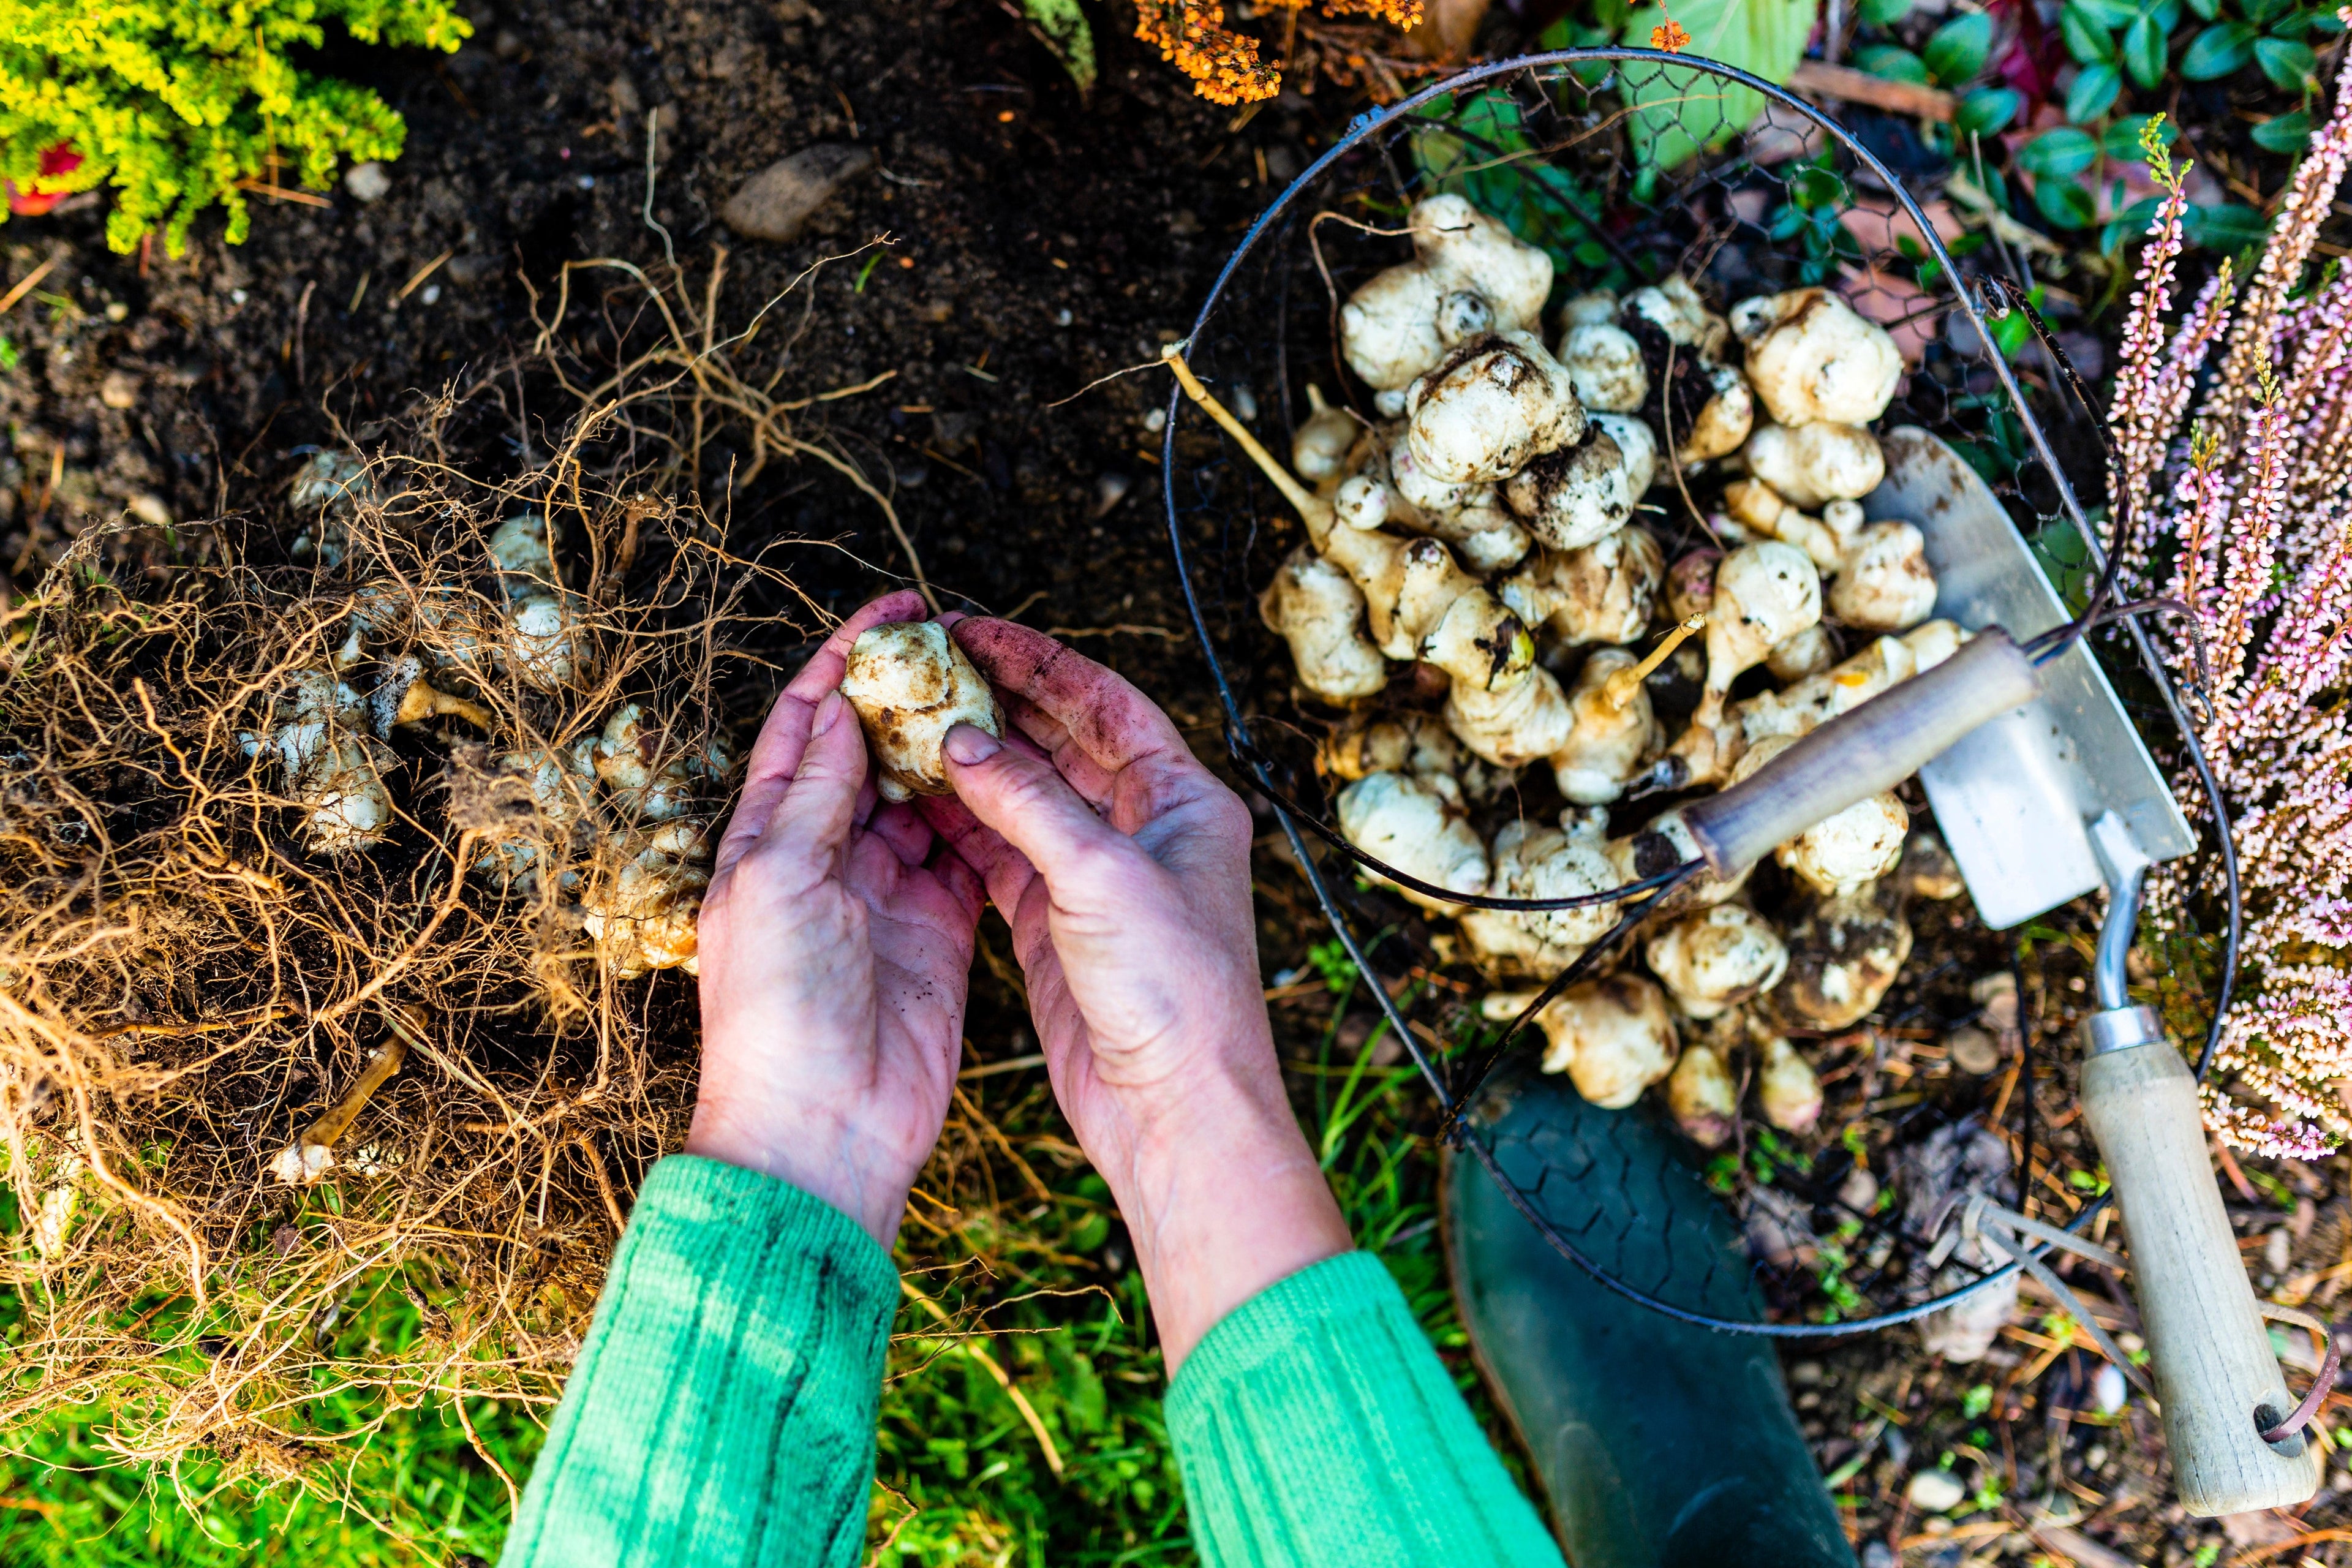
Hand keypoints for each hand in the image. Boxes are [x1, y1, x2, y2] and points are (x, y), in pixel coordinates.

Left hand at [689, 590, 984, 1245]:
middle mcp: (824, 859)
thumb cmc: (775, 1013)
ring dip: (954, 750)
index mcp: (767, 839)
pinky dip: (988, 816)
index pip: (807, 727)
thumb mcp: (777, 881)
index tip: (894, 613)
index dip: (844, 662)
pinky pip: (966, 856)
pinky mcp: (937, 931)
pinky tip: (1013, 778)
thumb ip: (813, 795)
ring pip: (924, 798)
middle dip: (909, 695)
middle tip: (963, 647)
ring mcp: (884, 894)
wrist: (821, 1128)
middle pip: (870, 753)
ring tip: (997, 699)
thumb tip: (839, 713)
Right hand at [921, 620, 1348, 1369]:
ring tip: (907, 723)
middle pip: (1063, 742)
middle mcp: (1147, 830)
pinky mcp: (1060, 925)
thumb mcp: (1099, 878)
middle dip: (998, 703)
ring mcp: (1100, 878)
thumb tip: (964, 743)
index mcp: (1184, 800)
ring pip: (1028, 799)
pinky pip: (1004, 855)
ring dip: (973, 764)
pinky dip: (963, 827)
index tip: (971, 630)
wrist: (1177, 1109)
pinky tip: (917, 799)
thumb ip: (1027, 804)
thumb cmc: (1173, 993)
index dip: (1038, 662)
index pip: (1104, 701)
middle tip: (928, 667)